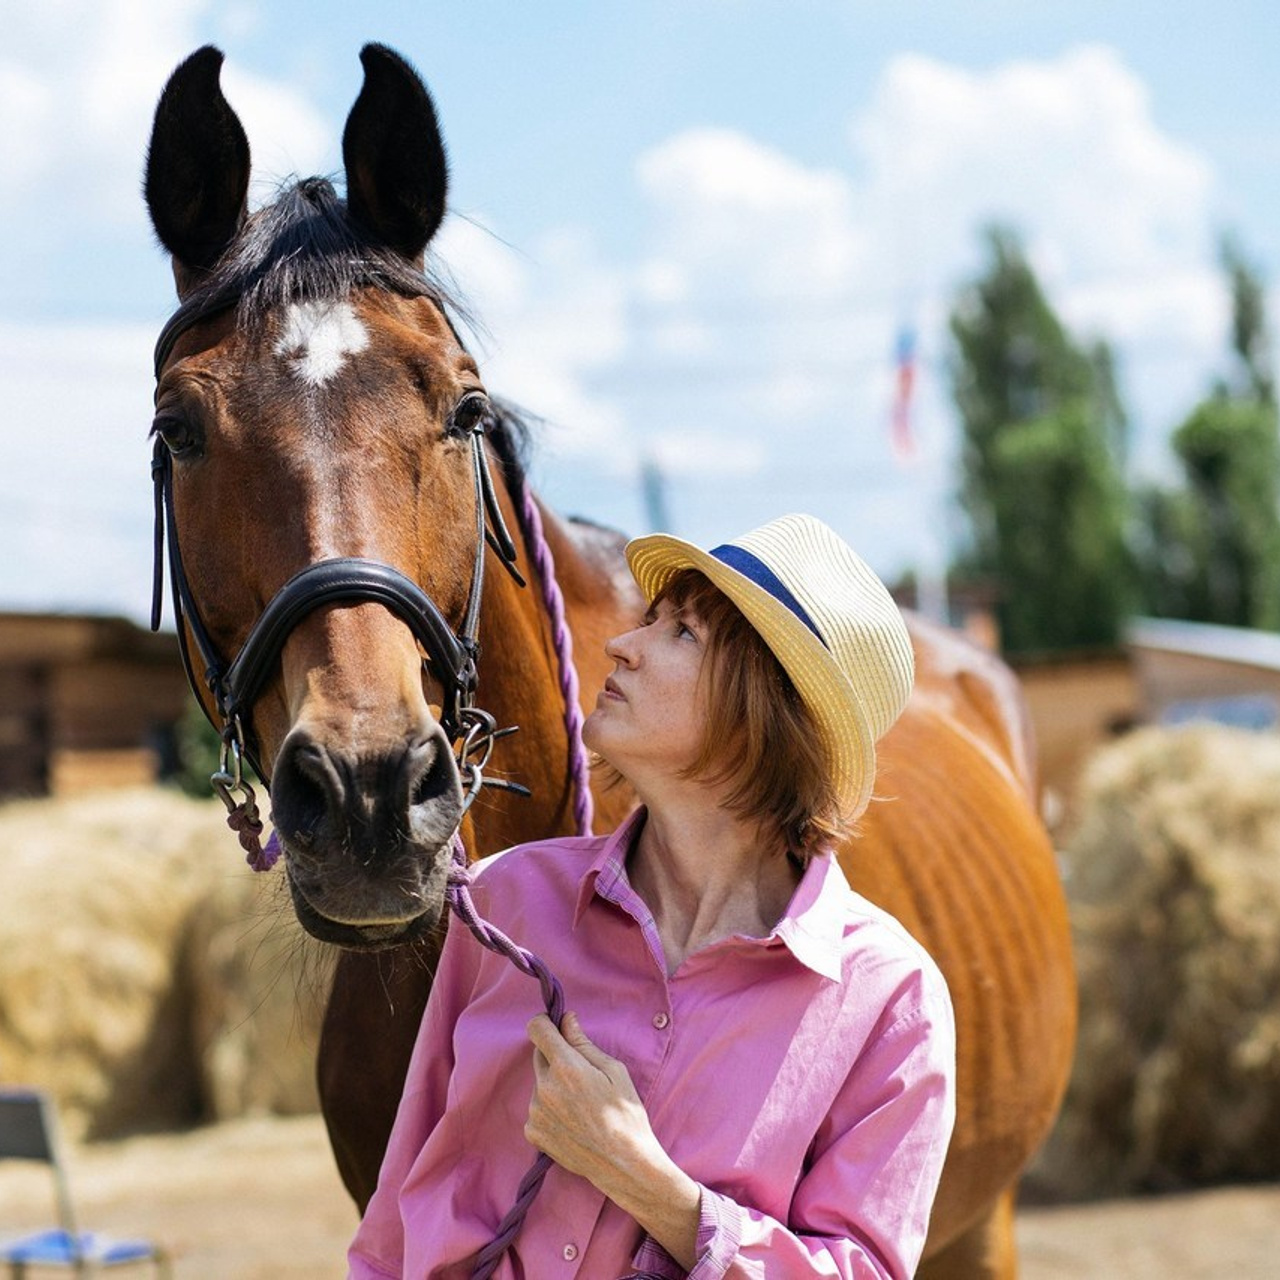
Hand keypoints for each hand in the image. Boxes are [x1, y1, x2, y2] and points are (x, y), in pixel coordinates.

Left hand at [524, 1011, 655, 1185]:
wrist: (623, 1164)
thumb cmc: (626, 1114)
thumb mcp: (614, 1071)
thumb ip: (583, 1043)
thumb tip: (566, 1019)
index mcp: (566, 1067)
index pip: (537, 1029)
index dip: (546, 1023)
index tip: (556, 1027)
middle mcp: (545, 1087)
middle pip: (539, 1055)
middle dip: (556, 1057)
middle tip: (581, 1074)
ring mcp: (536, 1112)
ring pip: (539, 1083)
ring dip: (553, 1084)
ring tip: (580, 1104)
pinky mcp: (533, 1132)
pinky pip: (537, 1107)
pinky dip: (549, 1108)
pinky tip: (572, 1120)